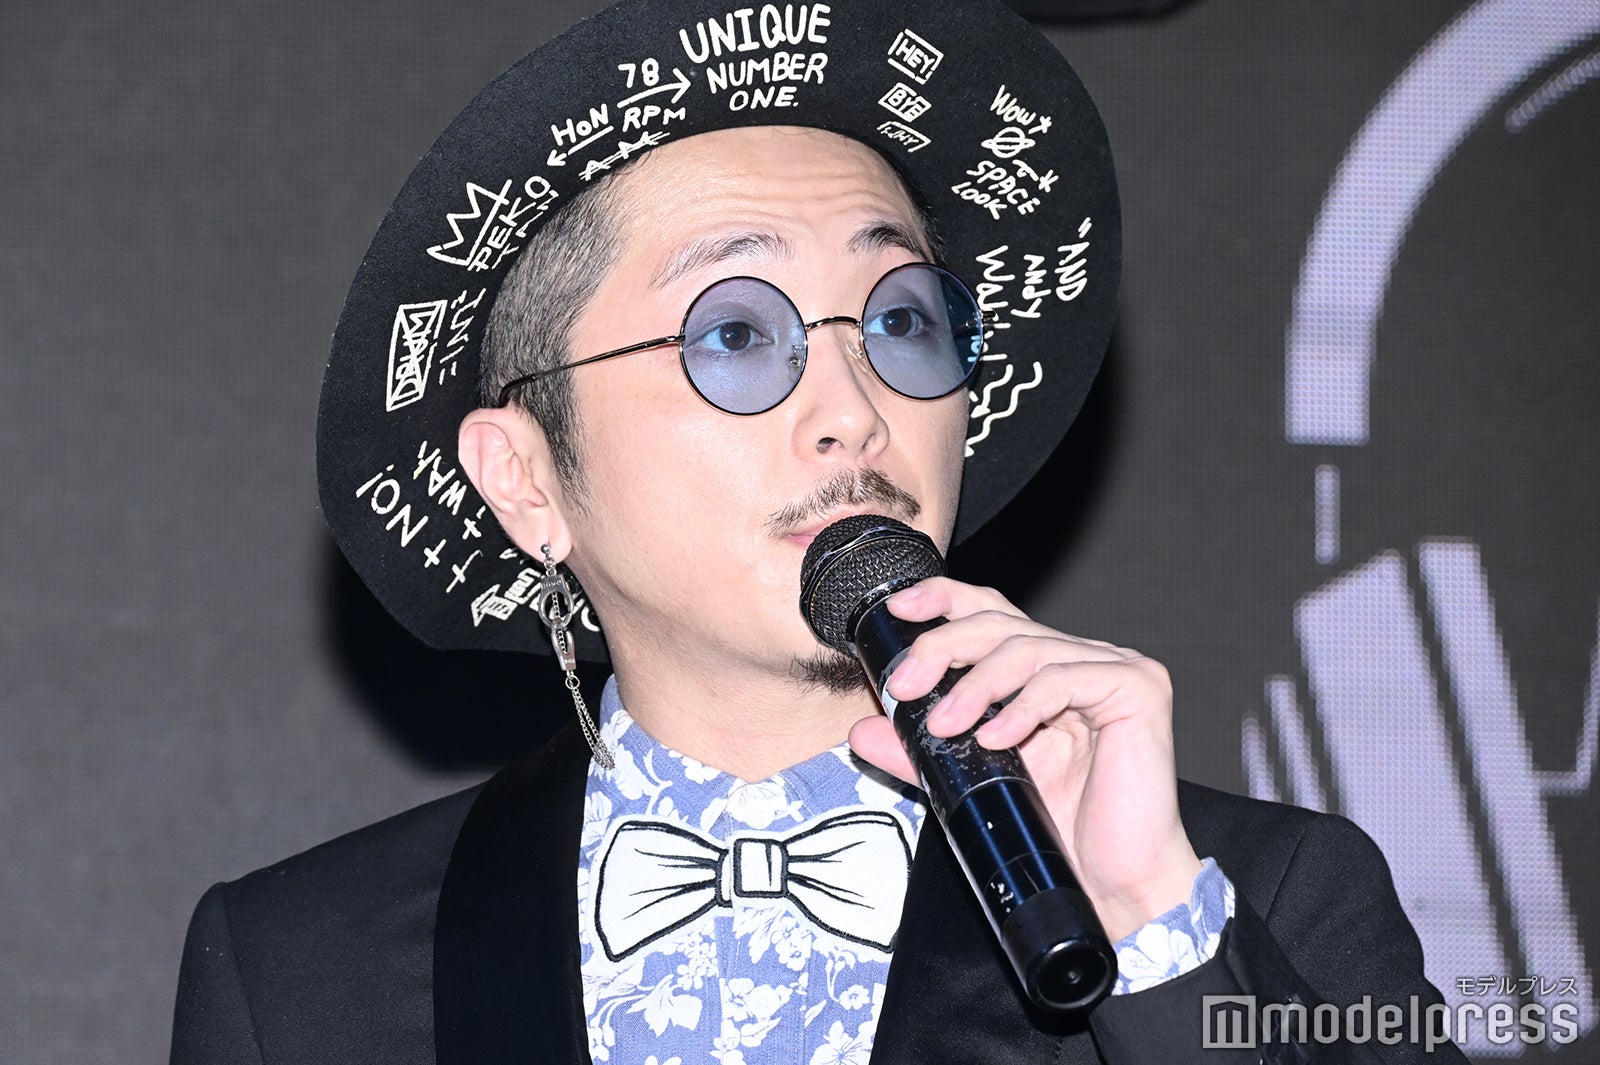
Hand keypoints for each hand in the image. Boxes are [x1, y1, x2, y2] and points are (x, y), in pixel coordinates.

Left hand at [846, 577, 1201, 941]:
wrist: (1114, 880)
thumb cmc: (1057, 827)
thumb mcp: (971, 777)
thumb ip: (920, 750)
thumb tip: (862, 730)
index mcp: (1044, 667)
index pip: (991, 612)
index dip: (944, 600)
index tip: (899, 609)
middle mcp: (1079, 656)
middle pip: (1001, 623)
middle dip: (943, 648)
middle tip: (905, 688)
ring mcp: (1112, 667)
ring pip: (1026, 649)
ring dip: (974, 687)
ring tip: (946, 726)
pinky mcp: (1137, 688)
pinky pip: (1064, 681)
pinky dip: (1021, 709)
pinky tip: (996, 740)